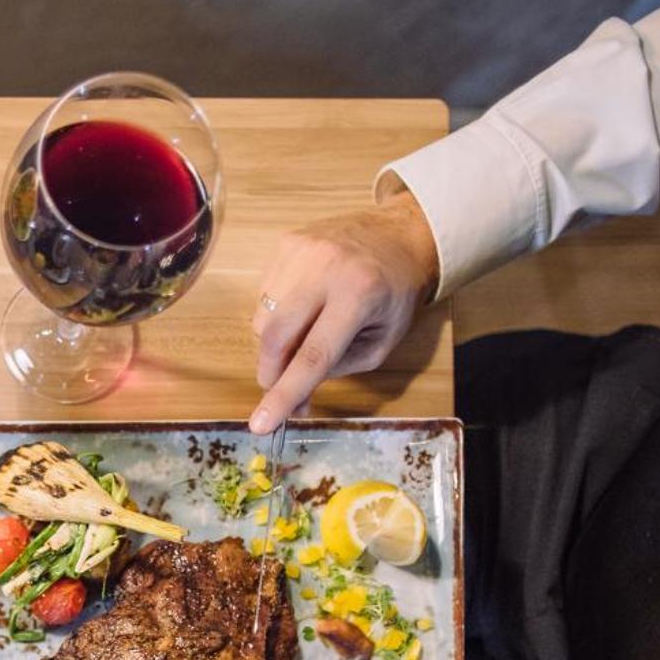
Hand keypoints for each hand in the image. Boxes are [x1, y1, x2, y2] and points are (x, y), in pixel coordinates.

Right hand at [249, 181, 438, 433]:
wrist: (399, 234)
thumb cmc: (395, 295)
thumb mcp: (382, 342)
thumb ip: (338, 368)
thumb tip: (294, 399)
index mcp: (360, 295)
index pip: (313, 355)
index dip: (284, 393)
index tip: (260, 424)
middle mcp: (325, 269)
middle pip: (275, 336)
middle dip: (271, 372)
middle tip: (281, 387)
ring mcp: (301, 251)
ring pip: (262, 318)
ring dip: (275, 343)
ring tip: (303, 335)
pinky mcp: (286, 243)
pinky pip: (263, 294)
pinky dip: (276, 314)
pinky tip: (302, 306)